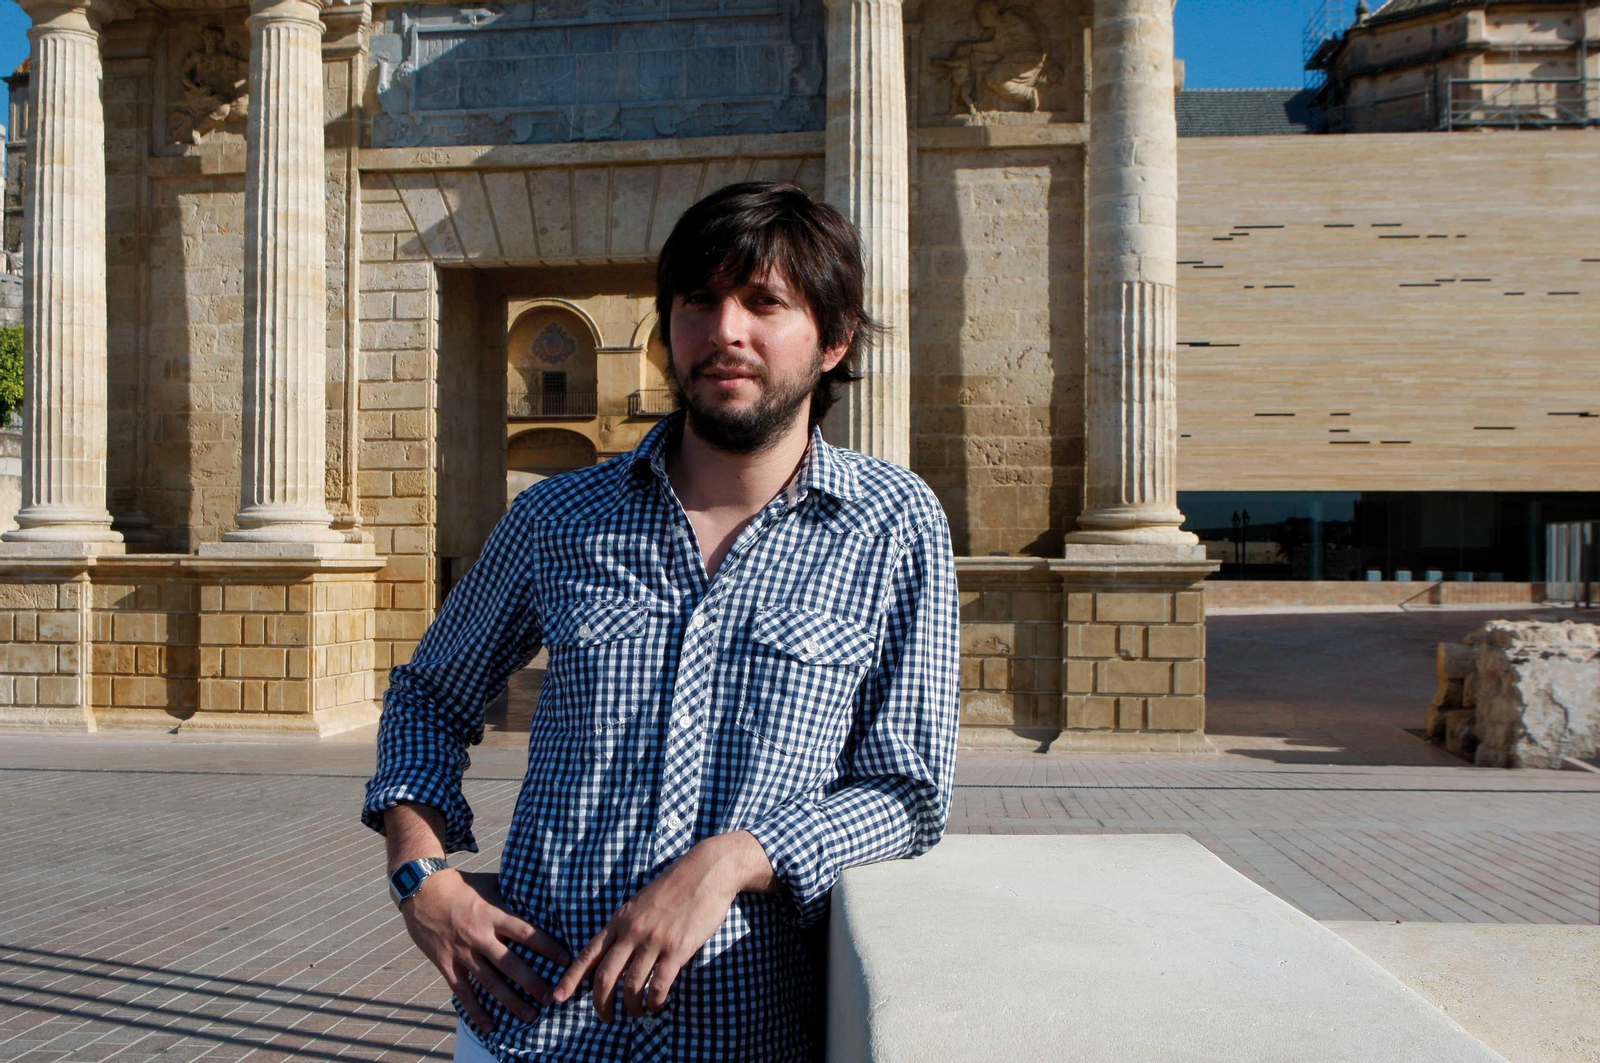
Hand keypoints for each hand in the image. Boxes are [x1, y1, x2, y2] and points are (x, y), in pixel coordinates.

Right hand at [400, 868, 571, 1034]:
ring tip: (529, 1015)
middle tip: (551, 997)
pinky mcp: (446, 964)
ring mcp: (462, 952)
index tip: (564, 959)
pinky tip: (489, 1025)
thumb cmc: (460, 885)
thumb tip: (538, 889)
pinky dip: (475, 1010)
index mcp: (492, 914)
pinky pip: (463, 991)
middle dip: (532, 983)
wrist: (422, 890)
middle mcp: (479, 936)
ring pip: (489, 983)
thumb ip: (511, 892)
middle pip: (510, 964)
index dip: (546, 947)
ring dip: (510, 1001)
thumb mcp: (489, 884)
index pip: (525, 933)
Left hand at [551, 831, 775, 1022]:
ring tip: (635, 1013)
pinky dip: (654, 1002)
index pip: (588, 954)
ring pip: (631, 986)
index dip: (571, 979)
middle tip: (605, 1018)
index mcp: (620, 920)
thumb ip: (626, 926)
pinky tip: (656, 1006)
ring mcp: (654, 941)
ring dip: (631, 1006)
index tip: (558, 997)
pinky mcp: (677, 949)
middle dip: (600, 1003)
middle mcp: (632, 932)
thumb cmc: (674, 886)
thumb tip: (615, 952)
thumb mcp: (639, 903)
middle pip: (605, 977)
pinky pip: (659, 985)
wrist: (705, 872)